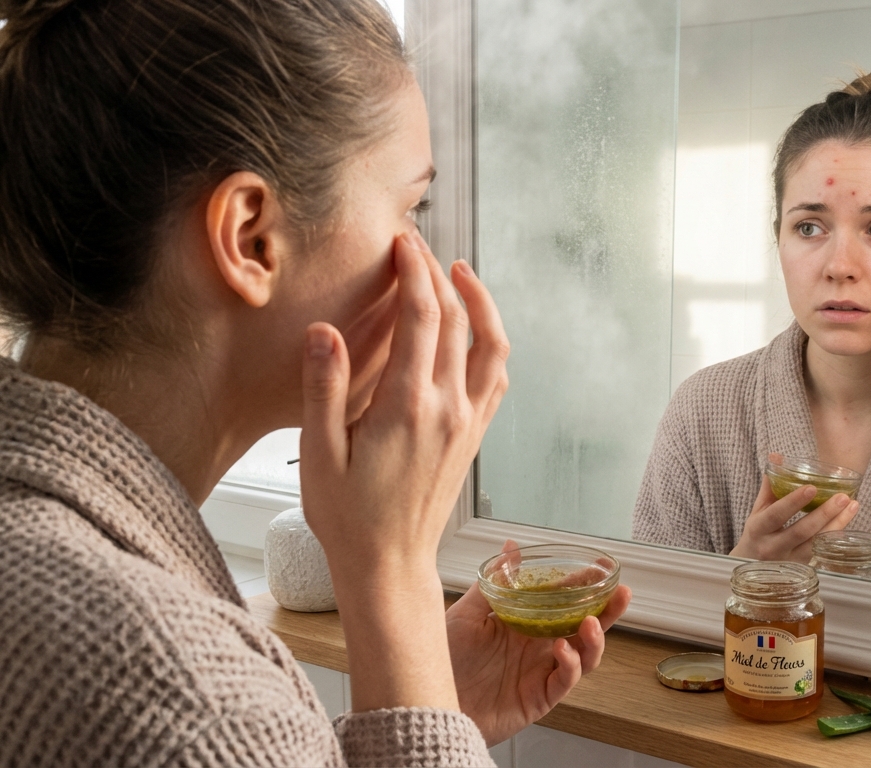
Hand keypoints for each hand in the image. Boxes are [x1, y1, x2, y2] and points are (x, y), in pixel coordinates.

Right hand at [299, 231, 509, 710]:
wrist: (389, 564)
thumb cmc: (346, 516)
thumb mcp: (319, 455)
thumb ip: (324, 389)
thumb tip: (324, 331)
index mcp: (407, 407)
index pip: (421, 319)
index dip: (414, 273)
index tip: (403, 242)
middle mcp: (448, 409)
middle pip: (457, 321)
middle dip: (439, 275)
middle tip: (418, 247)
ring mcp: (468, 422)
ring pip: (491, 346)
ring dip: (479, 303)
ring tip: (460, 272)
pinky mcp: (474, 436)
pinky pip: (496, 378)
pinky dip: (492, 343)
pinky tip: (476, 329)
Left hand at [447, 541, 632, 744]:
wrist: (428, 701)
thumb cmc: (443, 661)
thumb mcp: (464, 614)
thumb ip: (493, 583)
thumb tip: (510, 548)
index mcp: (525, 625)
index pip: (563, 602)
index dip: (584, 586)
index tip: (600, 568)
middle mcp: (538, 648)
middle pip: (584, 628)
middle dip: (608, 611)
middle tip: (621, 592)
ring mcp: (541, 673)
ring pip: (584, 656)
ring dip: (594, 640)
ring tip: (592, 623)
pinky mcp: (539, 698)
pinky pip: (564, 681)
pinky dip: (570, 665)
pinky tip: (562, 650)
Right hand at [729, 453, 858, 561]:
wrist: (752, 566)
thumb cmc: (758, 533)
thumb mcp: (758, 510)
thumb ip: (770, 486)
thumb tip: (776, 456)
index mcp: (758, 529)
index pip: (776, 514)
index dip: (794, 502)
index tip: (812, 487)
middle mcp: (773, 548)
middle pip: (802, 531)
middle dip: (824, 514)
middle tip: (843, 497)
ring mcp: (789, 560)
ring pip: (817, 543)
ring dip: (838, 524)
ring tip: (853, 505)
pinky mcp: (803, 567)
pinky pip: (822, 551)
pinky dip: (836, 535)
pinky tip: (848, 519)